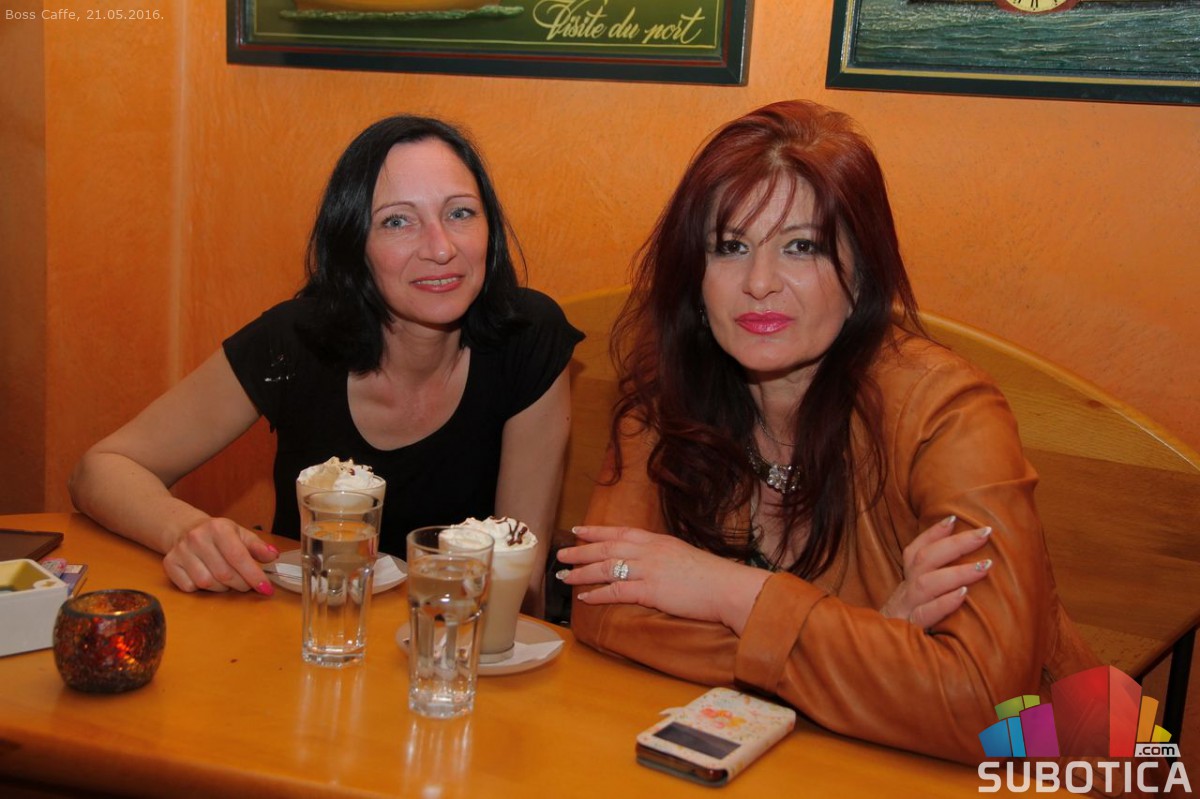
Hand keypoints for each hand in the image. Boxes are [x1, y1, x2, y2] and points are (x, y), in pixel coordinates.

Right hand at [162, 517, 278, 593]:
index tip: (266, 589)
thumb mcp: (240, 534)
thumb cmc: (219, 535)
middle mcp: (197, 538)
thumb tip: (272, 556)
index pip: (239, 557)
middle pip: (224, 574)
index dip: (254, 576)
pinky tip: (208, 578)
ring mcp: (181, 551)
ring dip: (222, 588)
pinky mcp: (170, 563)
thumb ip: (258, 546)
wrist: (184, 528)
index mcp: (219, 528)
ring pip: (207, 583)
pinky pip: (189, 587)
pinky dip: (202, 589)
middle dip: (241, 584)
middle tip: (247, 584)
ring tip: (227, 580)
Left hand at [555, 526, 768, 632]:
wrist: (728, 588)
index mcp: (657, 541)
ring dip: (582, 572)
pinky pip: (617, 591)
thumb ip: (662, 555)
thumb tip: (647, 560)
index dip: (596, 531)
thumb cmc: (711, 576)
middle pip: (606, 548)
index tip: (578, 530)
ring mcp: (649, 570)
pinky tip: (585, 598)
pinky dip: (598, 594)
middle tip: (561, 554)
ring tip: (564, 577)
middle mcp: (649, 551)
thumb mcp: (683, 555)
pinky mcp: (651, 590)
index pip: (620, 531)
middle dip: (581, 551)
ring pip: (606, 568)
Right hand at [880, 516, 992, 628]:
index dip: (932, 533)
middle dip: (955, 543)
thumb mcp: (915, 612)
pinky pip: (925, 615)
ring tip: (985, 564)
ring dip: (956, 571)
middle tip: (985, 532)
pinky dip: (944, 602)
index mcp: (905, 588)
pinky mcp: (907, 634)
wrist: (876, 669)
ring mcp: (903, 614)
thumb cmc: (904, 639)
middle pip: (923, 560)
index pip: (915, 553)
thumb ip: (932, 594)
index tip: (954, 517)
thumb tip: (968, 580)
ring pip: (925, 583)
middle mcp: (902, 596)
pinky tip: (964, 594)